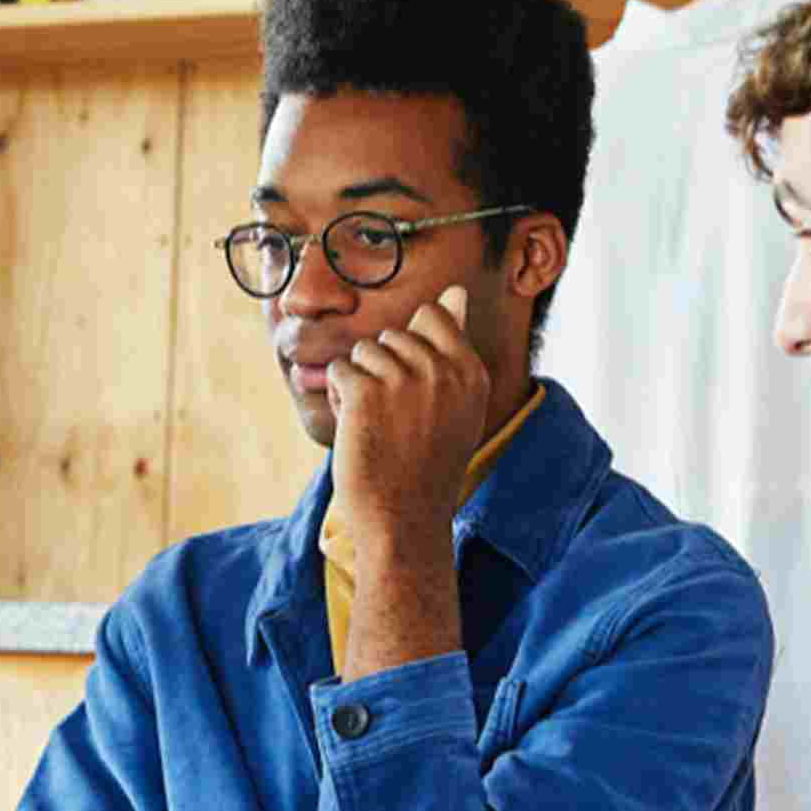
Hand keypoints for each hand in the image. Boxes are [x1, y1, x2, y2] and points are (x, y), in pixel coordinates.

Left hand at [325, 284, 490, 545]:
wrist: (404, 520)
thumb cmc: (427, 464)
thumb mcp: (456, 402)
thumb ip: (453, 344)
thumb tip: (454, 290)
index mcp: (470, 370)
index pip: (432, 316)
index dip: (411, 348)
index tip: (413, 391)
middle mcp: (442, 369)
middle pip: (392, 335)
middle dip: (382, 370)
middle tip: (396, 419)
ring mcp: (404, 379)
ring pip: (363, 351)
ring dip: (359, 384)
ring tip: (378, 425)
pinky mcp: (366, 393)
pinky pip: (339, 371)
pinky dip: (339, 399)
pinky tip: (359, 430)